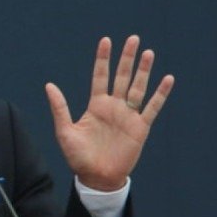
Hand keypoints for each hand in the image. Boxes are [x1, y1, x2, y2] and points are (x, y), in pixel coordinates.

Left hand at [45, 35, 173, 190]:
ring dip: (144, 70)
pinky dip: (160, 94)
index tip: (106, 40)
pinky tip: (167, 79)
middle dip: (127, 58)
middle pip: (122, 76)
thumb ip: (60, 108)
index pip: (100, 76)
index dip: (103, 59)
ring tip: (149, 53)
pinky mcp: (140, 128)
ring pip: (138, 88)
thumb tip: (49, 85)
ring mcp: (128, 116)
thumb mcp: (65, 132)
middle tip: (133, 38)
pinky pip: (152, 107)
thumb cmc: (79, 157)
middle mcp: (113, 107)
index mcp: (96, 105)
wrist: (97, 178)